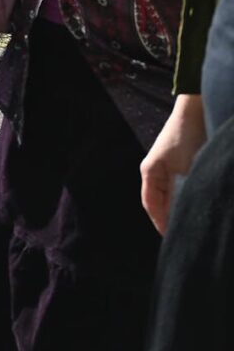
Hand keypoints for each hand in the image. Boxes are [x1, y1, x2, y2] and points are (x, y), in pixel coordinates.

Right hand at [143, 94, 207, 232]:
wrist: (197, 111)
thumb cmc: (186, 138)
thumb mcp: (183, 170)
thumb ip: (178, 194)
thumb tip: (178, 218)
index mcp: (150, 172)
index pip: (151, 205)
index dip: (161, 223)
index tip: (173, 239)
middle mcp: (156, 171)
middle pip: (161, 201)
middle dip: (172, 218)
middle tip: (187, 234)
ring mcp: (169, 166)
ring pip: (173, 194)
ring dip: (182, 206)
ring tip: (195, 221)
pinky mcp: (182, 163)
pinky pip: (183, 186)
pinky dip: (189, 196)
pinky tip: (200, 201)